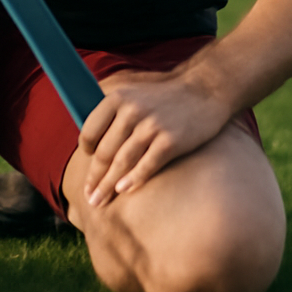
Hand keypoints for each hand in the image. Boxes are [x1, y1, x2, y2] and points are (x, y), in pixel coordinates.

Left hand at [79, 66, 233, 207]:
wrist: (205, 90)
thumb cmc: (165, 95)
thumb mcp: (133, 91)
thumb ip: (111, 111)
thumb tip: (89, 140)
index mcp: (118, 97)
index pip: (90, 130)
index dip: (87, 151)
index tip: (88, 163)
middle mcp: (132, 110)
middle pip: (105, 151)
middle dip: (94, 178)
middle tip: (89, 196)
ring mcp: (152, 126)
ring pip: (122, 162)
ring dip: (108, 185)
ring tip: (100, 201)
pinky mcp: (171, 140)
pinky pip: (147, 165)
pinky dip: (133, 179)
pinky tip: (124, 191)